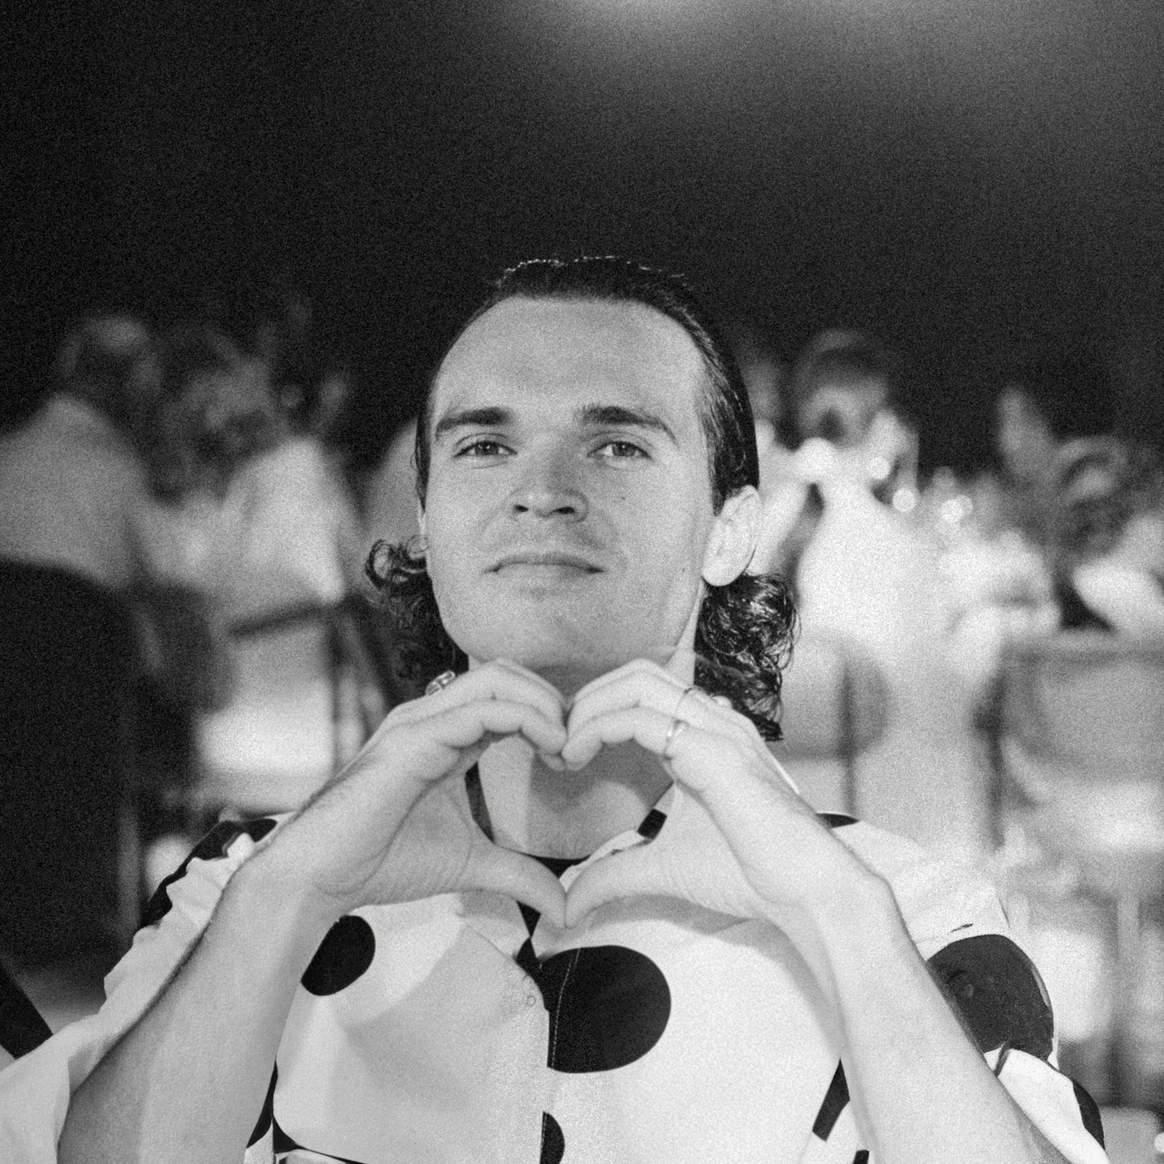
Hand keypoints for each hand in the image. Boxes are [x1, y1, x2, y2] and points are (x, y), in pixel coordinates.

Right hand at [260, 660, 569, 925]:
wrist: (321, 876)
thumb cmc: (381, 861)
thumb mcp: (471, 864)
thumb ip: (518, 874)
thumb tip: (565, 907)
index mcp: (444, 734)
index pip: (506, 695)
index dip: (548, 714)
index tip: (574, 757)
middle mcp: (432, 716)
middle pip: (506, 673)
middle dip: (552, 699)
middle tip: (576, 746)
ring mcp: (420, 721)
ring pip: (497, 678)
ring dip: (544, 703)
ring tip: (566, 746)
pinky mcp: (414, 737)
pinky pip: (482, 709)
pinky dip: (526, 718)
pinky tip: (549, 747)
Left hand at [560, 660, 872, 934]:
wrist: (806, 891)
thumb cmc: (750, 873)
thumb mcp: (663, 869)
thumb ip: (614, 874)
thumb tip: (568, 903)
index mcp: (705, 737)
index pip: (642, 692)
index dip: (596, 711)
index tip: (565, 753)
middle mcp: (713, 721)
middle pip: (637, 673)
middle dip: (588, 698)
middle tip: (556, 741)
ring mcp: (717, 730)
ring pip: (638, 683)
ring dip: (589, 707)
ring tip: (563, 746)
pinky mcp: (714, 750)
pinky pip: (644, 718)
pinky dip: (599, 727)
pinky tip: (576, 755)